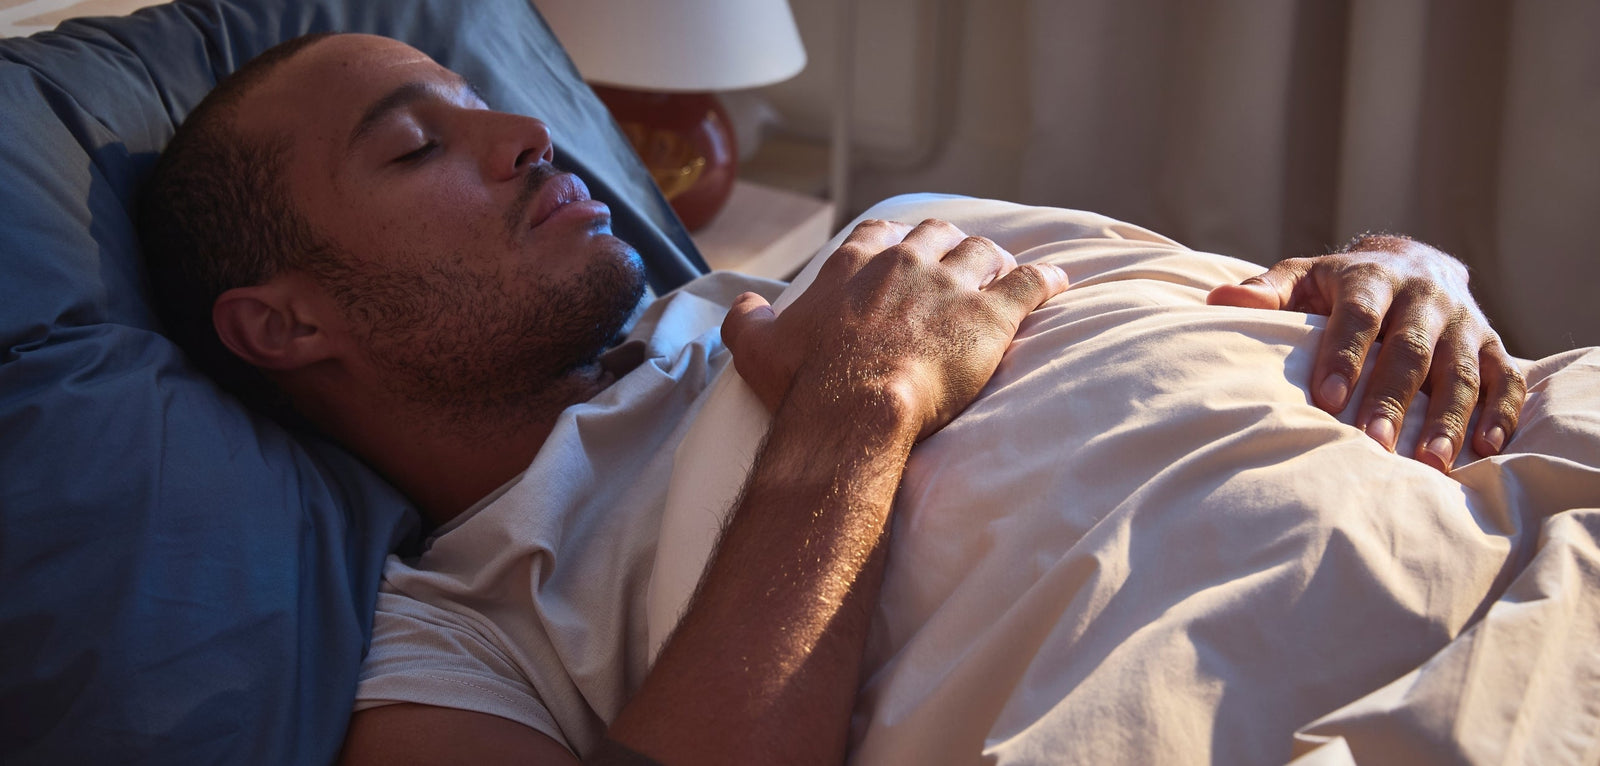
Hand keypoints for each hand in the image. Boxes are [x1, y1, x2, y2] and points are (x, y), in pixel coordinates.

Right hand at [722, 218, 1069, 439]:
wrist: (854, 410)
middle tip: (958, 262)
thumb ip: (745, 318)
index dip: (895, 240)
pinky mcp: (991, 315)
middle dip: (950, 244)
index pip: (880, 232)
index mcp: (854, 265)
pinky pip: (1030, 282)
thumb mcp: (756, 346)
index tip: (903, 250)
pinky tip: (1057, 282)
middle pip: (938, 234)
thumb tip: (741, 302)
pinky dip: (1045, 279)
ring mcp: (952, 285)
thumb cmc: (805, 383)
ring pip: (984, 252)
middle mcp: (905, 263)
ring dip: (994, 260)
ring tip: (1002, 274)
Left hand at [1207, 234, 1525, 470]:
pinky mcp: (1492, 344)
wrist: (1413, 262)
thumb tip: (1218, 299)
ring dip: (1448, 418)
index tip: (1327, 399)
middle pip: (1411, 350)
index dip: (1344, 355)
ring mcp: (1464, 322)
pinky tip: (1486, 449)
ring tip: (1429, 463)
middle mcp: (1424, 297)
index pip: (1359, 316)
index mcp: (1372, 278)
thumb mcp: (1303, 276)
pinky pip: (1505, 379)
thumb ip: (1266, 292)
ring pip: (1461, 371)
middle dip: (1392, 399)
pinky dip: (1500, 413)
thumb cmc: (1341, 285)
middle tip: (1372, 446)